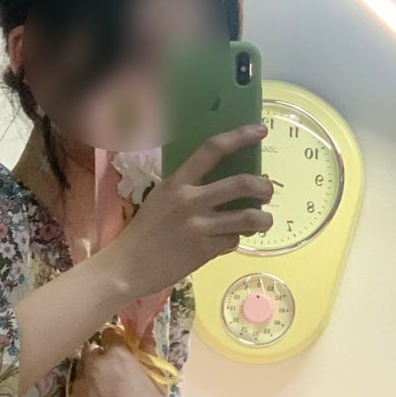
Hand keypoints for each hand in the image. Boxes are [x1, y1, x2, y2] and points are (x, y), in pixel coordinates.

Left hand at [68, 333, 169, 396]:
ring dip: (91, 374)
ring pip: (83, 369)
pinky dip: (85, 393)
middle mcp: (94, 364)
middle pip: (93, 349)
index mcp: (117, 354)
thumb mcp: (157, 381)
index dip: (116, 342)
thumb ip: (149, 353)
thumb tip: (145, 333)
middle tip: (113, 372)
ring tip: (104, 392)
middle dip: (101, 356)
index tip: (121, 351)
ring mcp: (80, 383)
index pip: (110, 334)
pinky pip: (77, 389)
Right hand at [103, 124, 273, 299]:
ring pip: (248, 217)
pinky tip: (229, 240)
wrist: (128, 266)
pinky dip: (236, 240)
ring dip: (263, 219)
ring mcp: (199, 226)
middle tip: (267, 191)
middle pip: (241, 184)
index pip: (212, 150)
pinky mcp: (205, 251)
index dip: (240, 137)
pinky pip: (234, 241)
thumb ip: (190, 188)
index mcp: (178, 182)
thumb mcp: (163, 198)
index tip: (261, 130)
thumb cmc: (145, 230)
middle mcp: (190, 200)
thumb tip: (227, 184)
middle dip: (263, 187)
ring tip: (264, 220)